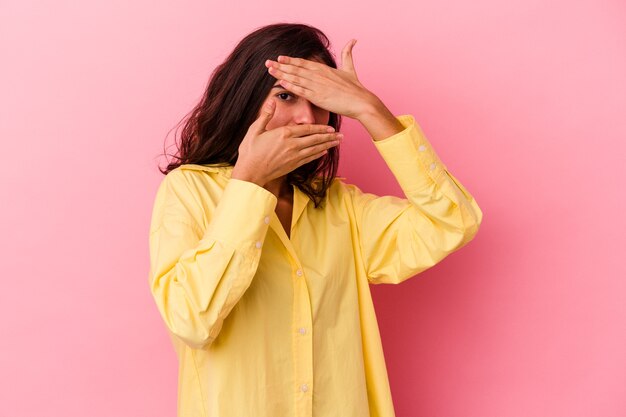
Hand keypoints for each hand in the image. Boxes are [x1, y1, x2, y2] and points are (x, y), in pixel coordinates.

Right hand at [232, 99, 342, 185]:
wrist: (250, 172)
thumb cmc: (250, 150)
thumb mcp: (255, 129)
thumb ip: (266, 115)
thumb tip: (272, 101)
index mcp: (283, 134)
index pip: (307, 129)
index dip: (320, 128)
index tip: (330, 127)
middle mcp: (292, 145)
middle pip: (315, 139)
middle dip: (329, 137)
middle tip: (341, 135)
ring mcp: (293, 156)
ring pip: (315, 149)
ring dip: (327, 145)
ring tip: (337, 143)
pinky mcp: (293, 165)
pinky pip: (309, 159)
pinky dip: (318, 154)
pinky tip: (324, 152)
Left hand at [264, 39, 379, 118]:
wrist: (361, 102)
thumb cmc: (356, 88)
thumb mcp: (350, 68)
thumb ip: (348, 54)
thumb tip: (353, 40)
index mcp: (324, 69)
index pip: (303, 63)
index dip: (290, 60)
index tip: (279, 58)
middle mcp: (318, 75)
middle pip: (296, 69)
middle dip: (280, 66)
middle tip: (267, 63)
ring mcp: (317, 86)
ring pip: (295, 78)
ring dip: (281, 74)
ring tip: (270, 71)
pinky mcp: (318, 97)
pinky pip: (301, 91)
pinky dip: (290, 86)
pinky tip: (281, 83)